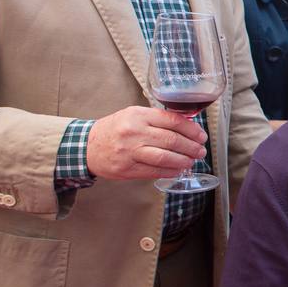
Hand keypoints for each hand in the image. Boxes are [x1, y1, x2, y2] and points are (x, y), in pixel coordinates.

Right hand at [86, 106, 206, 180]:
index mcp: (138, 115)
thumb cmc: (114, 129)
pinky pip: (154, 171)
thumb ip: (157, 119)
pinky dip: (170, 171)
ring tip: (191, 161)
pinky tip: (178, 170)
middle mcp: (134, 132)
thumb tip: (187, 127)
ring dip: (183, 161)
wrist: (86, 146)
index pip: (173, 120)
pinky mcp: (126, 168)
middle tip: (200, 151)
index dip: (192, 129)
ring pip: (165, 157)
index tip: (201, 135)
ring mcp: (129, 151)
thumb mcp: (133, 115)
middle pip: (172, 140)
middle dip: (191, 147)